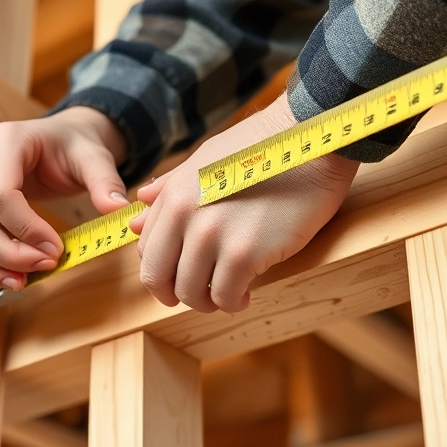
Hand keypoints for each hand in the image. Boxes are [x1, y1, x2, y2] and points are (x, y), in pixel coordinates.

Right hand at [0, 107, 127, 290]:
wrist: (52, 142)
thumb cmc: (70, 148)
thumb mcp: (93, 157)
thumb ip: (105, 181)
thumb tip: (119, 210)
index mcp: (1, 140)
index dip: (27, 231)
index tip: (56, 251)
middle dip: (8, 256)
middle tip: (44, 269)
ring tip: (24, 283)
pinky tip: (9, 277)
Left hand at [129, 94, 358, 312]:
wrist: (311, 143)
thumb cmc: (262, 148)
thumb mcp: (206, 160)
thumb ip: (169, 189)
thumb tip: (135, 212)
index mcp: (173, 195)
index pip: (146, 252)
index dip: (162, 272)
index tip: (181, 275)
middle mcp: (185, 217)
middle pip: (159, 279)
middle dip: (175, 295)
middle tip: (200, 295)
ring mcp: (213, 236)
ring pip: (192, 294)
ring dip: (208, 302)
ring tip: (228, 293)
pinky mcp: (245, 253)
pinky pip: (226, 297)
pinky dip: (234, 302)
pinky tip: (247, 293)